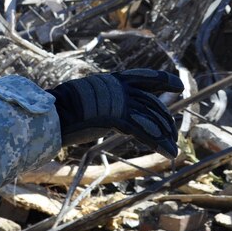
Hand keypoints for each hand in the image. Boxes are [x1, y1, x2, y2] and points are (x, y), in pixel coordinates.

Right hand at [49, 70, 182, 157]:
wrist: (53, 113)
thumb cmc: (58, 107)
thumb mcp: (80, 97)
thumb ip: (94, 100)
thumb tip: (92, 105)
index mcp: (112, 81)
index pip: (143, 77)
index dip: (163, 80)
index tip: (178, 86)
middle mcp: (120, 89)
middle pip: (151, 103)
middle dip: (164, 119)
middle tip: (173, 132)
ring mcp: (120, 103)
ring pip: (151, 118)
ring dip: (164, 134)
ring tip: (173, 147)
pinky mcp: (119, 118)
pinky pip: (145, 132)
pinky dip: (159, 143)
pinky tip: (169, 153)